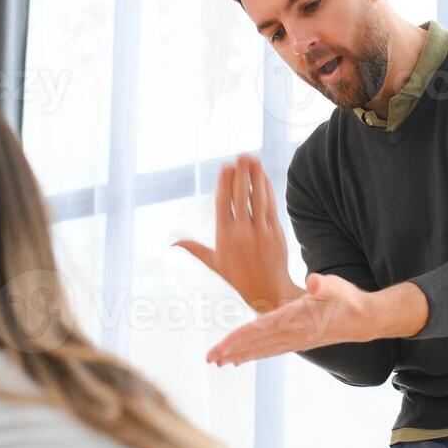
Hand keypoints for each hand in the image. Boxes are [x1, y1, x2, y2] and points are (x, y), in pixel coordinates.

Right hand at [174, 154, 300, 312]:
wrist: (268, 291)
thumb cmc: (239, 277)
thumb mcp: (214, 263)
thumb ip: (194, 249)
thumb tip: (172, 243)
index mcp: (224, 237)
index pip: (223, 203)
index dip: (225, 183)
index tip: (225, 166)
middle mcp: (242, 233)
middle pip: (241, 197)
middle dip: (241, 175)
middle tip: (241, 155)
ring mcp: (260, 232)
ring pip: (257, 199)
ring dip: (256, 177)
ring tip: (254, 160)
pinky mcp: (275, 233)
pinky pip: (270, 207)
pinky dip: (267, 190)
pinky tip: (264, 177)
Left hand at [206, 275, 427, 365]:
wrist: (364, 320)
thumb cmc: (348, 299)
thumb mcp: (337, 285)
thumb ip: (323, 284)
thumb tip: (314, 281)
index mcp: (296, 319)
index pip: (261, 329)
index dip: (240, 338)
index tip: (222, 347)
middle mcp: (293, 334)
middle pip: (256, 343)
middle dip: (232, 351)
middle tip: (209, 359)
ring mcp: (295, 341)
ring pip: (262, 349)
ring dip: (240, 355)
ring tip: (219, 362)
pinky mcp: (298, 342)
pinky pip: (271, 350)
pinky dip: (255, 354)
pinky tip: (242, 358)